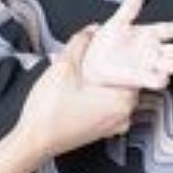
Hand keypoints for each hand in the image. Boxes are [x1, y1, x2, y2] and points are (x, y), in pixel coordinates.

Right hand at [14, 28, 137, 158]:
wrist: (34, 141)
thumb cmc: (49, 115)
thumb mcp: (63, 67)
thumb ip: (79, 44)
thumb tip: (90, 31)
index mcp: (121, 100)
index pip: (138, 69)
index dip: (127, 52)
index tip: (118, 41)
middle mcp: (123, 115)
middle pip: (127, 80)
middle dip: (114, 64)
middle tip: (99, 51)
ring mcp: (113, 124)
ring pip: (117, 92)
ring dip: (105, 79)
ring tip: (87, 68)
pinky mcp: (102, 129)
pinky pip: (109, 105)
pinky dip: (100, 93)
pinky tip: (83, 86)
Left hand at [81, 0, 172, 89]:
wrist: (94, 62)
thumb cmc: (106, 43)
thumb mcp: (116, 22)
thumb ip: (128, 9)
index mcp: (148, 34)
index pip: (169, 28)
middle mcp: (153, 51)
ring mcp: (149, 65)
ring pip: (170, 65)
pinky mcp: (142, 78)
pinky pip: (155, 79)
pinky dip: (159, 78)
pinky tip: (163, 75)